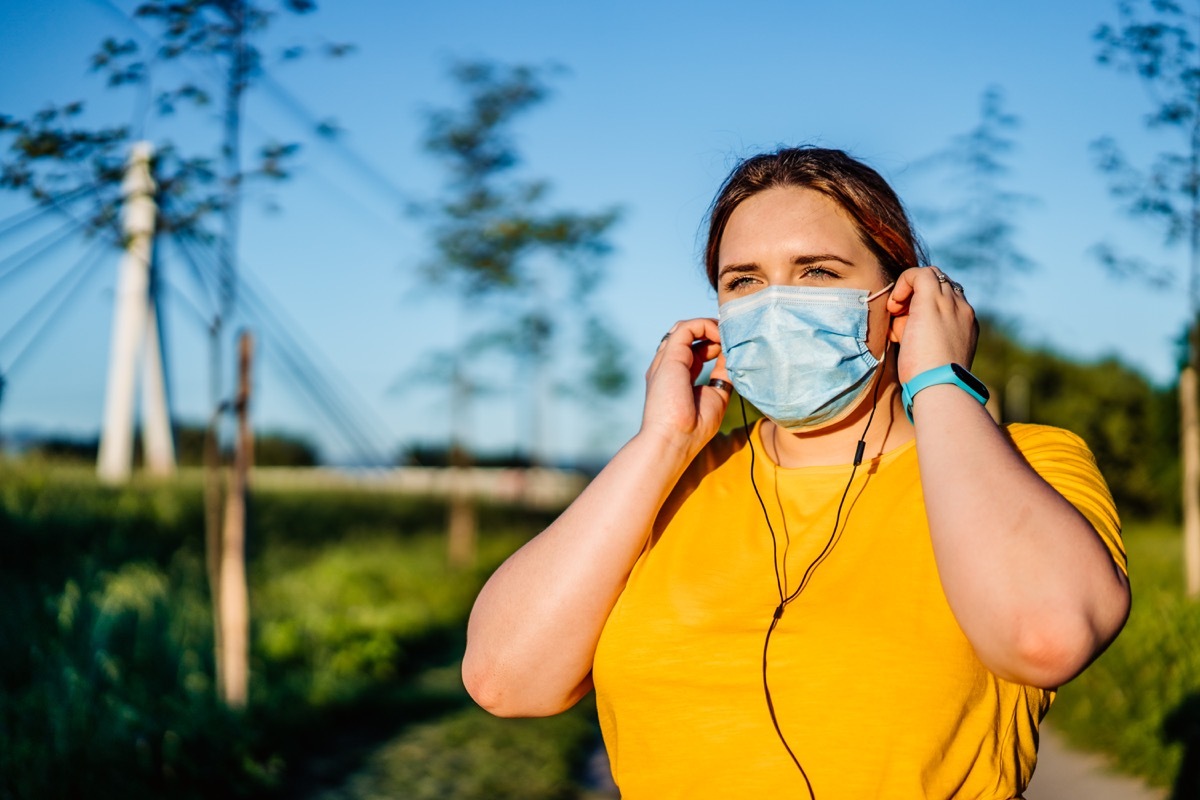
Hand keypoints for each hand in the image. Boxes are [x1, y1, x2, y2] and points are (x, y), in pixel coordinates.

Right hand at [640, 318, 730, 457]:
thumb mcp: (716, 395)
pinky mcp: (669, 356)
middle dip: (712, 333)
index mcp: (677, 377)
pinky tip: (721, 338)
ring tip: (728, 337)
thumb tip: (734, 355)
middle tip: (733, 340)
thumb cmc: (694, 427)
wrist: (673, 440)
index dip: (714, 344)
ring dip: (710, 327)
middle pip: (688, 336)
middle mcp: (669, 366)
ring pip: (685, 328)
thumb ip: (722, 374)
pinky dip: (706, 326)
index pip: (693, 350)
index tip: (734, 349)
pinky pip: (687, 328)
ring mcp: (667, 360)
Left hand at [886, 267, 977, 383]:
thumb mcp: (932, 354)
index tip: (907, 325)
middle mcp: (963, 309)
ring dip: (910, 292)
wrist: (940, 385)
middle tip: (900, 318)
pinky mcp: (933, 300)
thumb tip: (903, 328)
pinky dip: (904, 282)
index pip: (947, 300)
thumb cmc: (930, 379)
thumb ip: (924, 336)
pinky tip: (895, 304)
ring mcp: (950, 303)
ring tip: (897, 314)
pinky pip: (919, 274)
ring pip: (931, 277)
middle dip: (917, 297)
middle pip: (940, 286)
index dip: (924, 306)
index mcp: (966, 324)